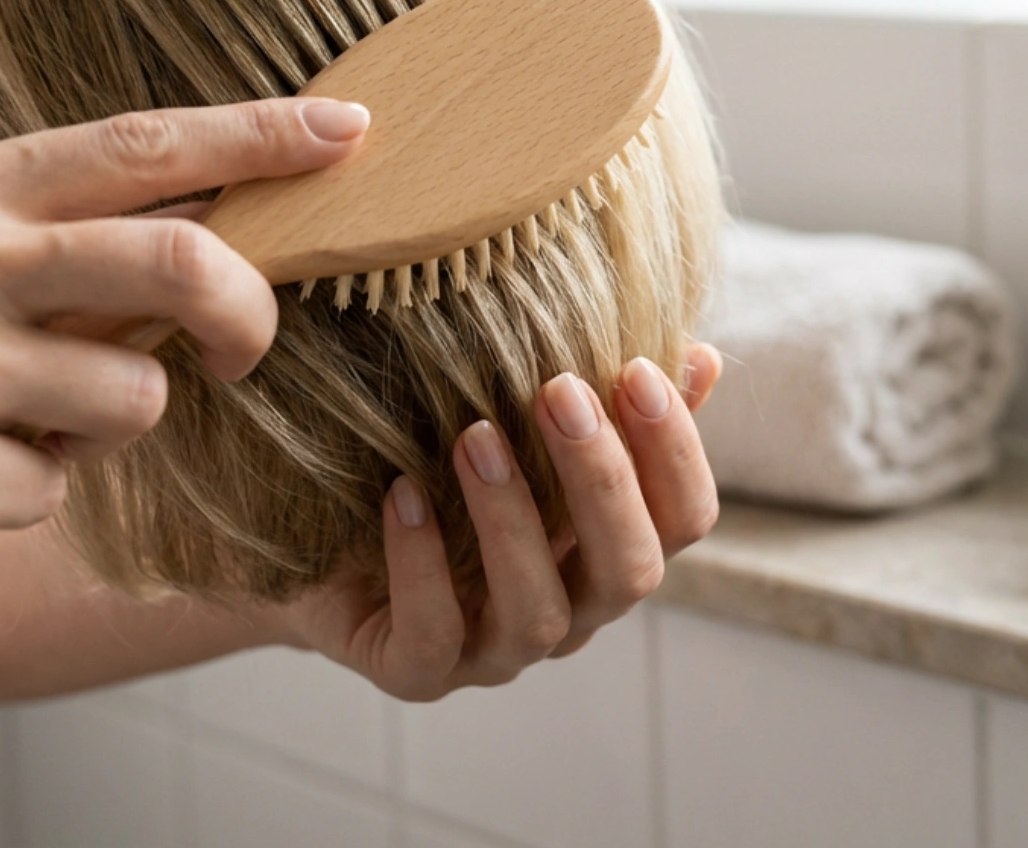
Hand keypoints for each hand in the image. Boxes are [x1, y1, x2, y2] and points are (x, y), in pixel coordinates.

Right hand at [0, 98, 367, 621]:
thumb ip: (39, 234)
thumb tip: (202, 234)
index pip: (142, 143)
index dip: (263, 136)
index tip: (354, 129)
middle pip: (186, 264)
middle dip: (252, 313)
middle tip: (250, 347)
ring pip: (140, 397)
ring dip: (102, 428)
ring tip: (6, 422)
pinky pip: (59, 489)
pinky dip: (26, 493)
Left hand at [287, 343, 723, 699]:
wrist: (327, 541)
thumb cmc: (448, 476)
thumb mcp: (528, 433)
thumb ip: (610, 405)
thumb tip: (699, 356)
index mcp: (610, 553)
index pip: (684, 521)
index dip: (675, 451)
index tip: (636, 370)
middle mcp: (570, 613)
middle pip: (630, 573)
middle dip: (603, 481)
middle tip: (559, 391)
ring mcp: (495, 653)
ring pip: (537, 614)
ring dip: (511, 519)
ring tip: (474, 435)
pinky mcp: (417, 671)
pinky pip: (431, 636)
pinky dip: (421, 565)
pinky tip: (403, 495)